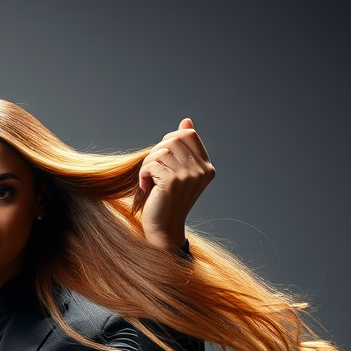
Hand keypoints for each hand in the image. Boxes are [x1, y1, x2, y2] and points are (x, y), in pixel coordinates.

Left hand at [138, 119, 214, 252]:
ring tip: (148, 180)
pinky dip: (143, 173)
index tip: (161, 159)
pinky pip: (151, 163)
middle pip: (173, 139)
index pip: (188, 134)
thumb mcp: (177, 172)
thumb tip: (186, 121)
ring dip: (148, 164)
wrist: (163, 229)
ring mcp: (189, 175)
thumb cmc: (166, 201)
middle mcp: (202, 170)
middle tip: (151, 170)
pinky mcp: (173, 181)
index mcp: (207, 167)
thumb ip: (183, 148)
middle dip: (156, 151)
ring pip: (161, 150)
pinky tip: (146, 187)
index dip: (169, 140)